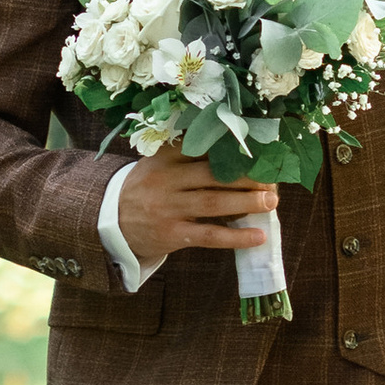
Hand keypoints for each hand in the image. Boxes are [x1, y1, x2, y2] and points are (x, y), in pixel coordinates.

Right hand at [115, 145, 278, 271]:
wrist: (111, 221)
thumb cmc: (147, 187)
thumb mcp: (159, 163)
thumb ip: (189, 153)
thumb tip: (239, 147)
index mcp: (166, 156)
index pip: (205, 148)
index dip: (236, 149)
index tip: (263, 150)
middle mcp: (167, 179)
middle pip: (213, 174)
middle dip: (247, 177)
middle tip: (273, 179)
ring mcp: (168, 207)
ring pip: (213, 203)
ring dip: (246, 202)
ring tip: (271, 202)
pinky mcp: (172, 234)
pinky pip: (208, 235)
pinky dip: (235, 237)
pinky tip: (257, 236)